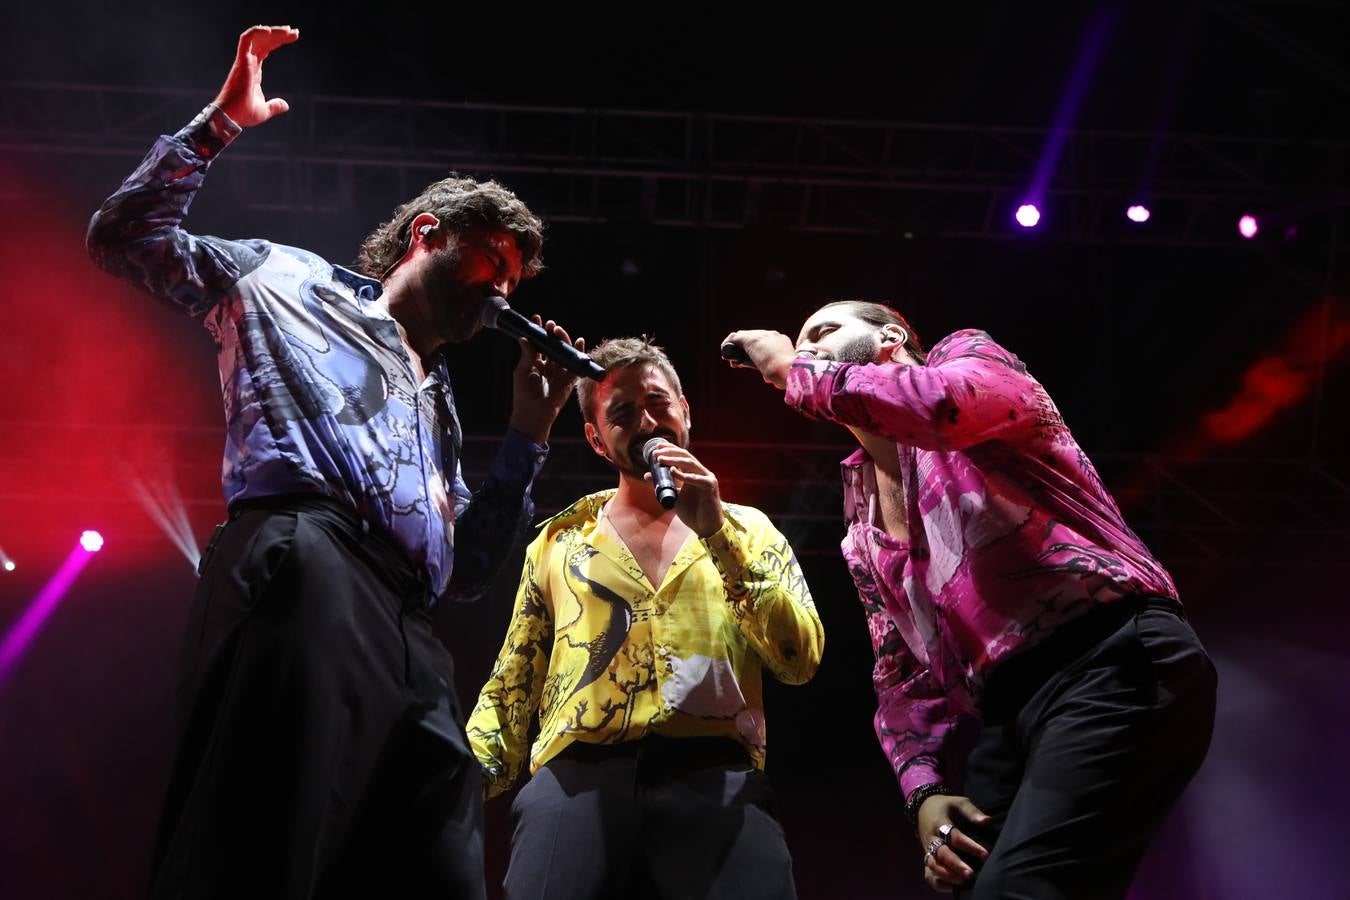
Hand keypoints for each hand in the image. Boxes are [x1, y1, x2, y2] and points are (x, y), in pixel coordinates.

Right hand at [212, 25, 299, 127]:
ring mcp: (244, 61)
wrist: (232, 117)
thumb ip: (275, 105)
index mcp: (253, 71)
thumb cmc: (243, 114)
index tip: (292, 37)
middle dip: (279, 34)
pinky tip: (269, 31)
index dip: (276, 42)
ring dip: (273, 32)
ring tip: (289, 31)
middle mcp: (248, 63)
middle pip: (264, 42)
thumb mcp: (265, 110)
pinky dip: (256, 32)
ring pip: (257, 38)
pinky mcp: (241, 61)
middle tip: (295, 32)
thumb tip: (285, 105)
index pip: (265, 50)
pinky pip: (246, 40)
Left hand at [509, 317, 582, 444]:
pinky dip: (579, 353)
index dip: (538, 332)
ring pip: (564, 353)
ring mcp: (559, 373)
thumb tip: (524, 338)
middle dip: (553, 334)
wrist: (534, 414)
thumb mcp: (522, 371)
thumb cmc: (524, 394)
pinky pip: (576, 365)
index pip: (538, 344)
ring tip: (559, 330)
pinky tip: (580, 342)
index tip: (538, 319)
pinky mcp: (569, 380)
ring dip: (563, 340)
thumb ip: (527, 354)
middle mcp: (548, 367)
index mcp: (534, 364)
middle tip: (551, 325)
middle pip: (553, 346)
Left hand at [645, 444, 722, 537]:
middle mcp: (701, 473)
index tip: (656, 446)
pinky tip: (673, 471)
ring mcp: (707, 478)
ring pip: (690, 463)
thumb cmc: (692, 512)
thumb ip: (662, 485)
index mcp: (693, 473)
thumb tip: (647, 475)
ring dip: (674, 460)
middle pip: (686, 456)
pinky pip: (696, 478)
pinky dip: (684, 475)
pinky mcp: (710, 486)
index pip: (682, 456)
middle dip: (670, 452)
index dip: (670, 449)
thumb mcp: (673, 496)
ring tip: (661, 459)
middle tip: (655, 452)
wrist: (705, 527)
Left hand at [721, 329, 796, 388]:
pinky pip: (734, 338)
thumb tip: (769, 380)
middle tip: (740, 364)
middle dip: (746, 351)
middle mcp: (772, 335)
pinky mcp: (750, 339)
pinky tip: (726, 354)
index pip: (765, 343)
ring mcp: (761, 336)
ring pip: (743, 338)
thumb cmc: (788, 376)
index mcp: (782, 342)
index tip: (753, 363)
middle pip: (753, 339)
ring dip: (737, 349)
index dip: (756, 352)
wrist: (789, 370)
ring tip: (734, 361)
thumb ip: (776, 374)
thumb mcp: (783, 373)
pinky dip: (728, 345)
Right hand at [917, 794, 990, 892]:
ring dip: (946, 875)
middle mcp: (932, 838)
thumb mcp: (958, 802)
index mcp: (940, 823)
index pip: (954, 836)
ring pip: (932, 865)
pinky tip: (952, 888)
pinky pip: (928, 873)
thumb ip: (972, 812)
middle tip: (971, 874)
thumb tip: (987, 821)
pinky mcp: (927, 857)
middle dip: (956, 864)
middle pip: (941, 853)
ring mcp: (928, 849)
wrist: (923, 808)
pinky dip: (938, 882)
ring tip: (962, 882)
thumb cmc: (946, 806)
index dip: (969, 846)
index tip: (985, 854)